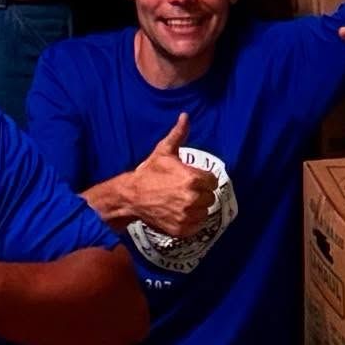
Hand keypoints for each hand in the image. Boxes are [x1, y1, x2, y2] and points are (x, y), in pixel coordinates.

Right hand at [113, 113, 217, 238]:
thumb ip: (178, 134)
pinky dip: (191, 220)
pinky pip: (197, 225)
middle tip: (184, 189)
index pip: (212, 181)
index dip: (202, 178)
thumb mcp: (164, 151)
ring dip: (196, 207)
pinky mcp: (183, 229)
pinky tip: (179, 212)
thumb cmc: (149, 172)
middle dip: (200, 192)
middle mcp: (193, 198)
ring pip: (204, 211)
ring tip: (181, 201)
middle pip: (209, 196)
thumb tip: (185, 116)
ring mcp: (188, 216)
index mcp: (193, 178)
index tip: (191, 178)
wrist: (132, 196)